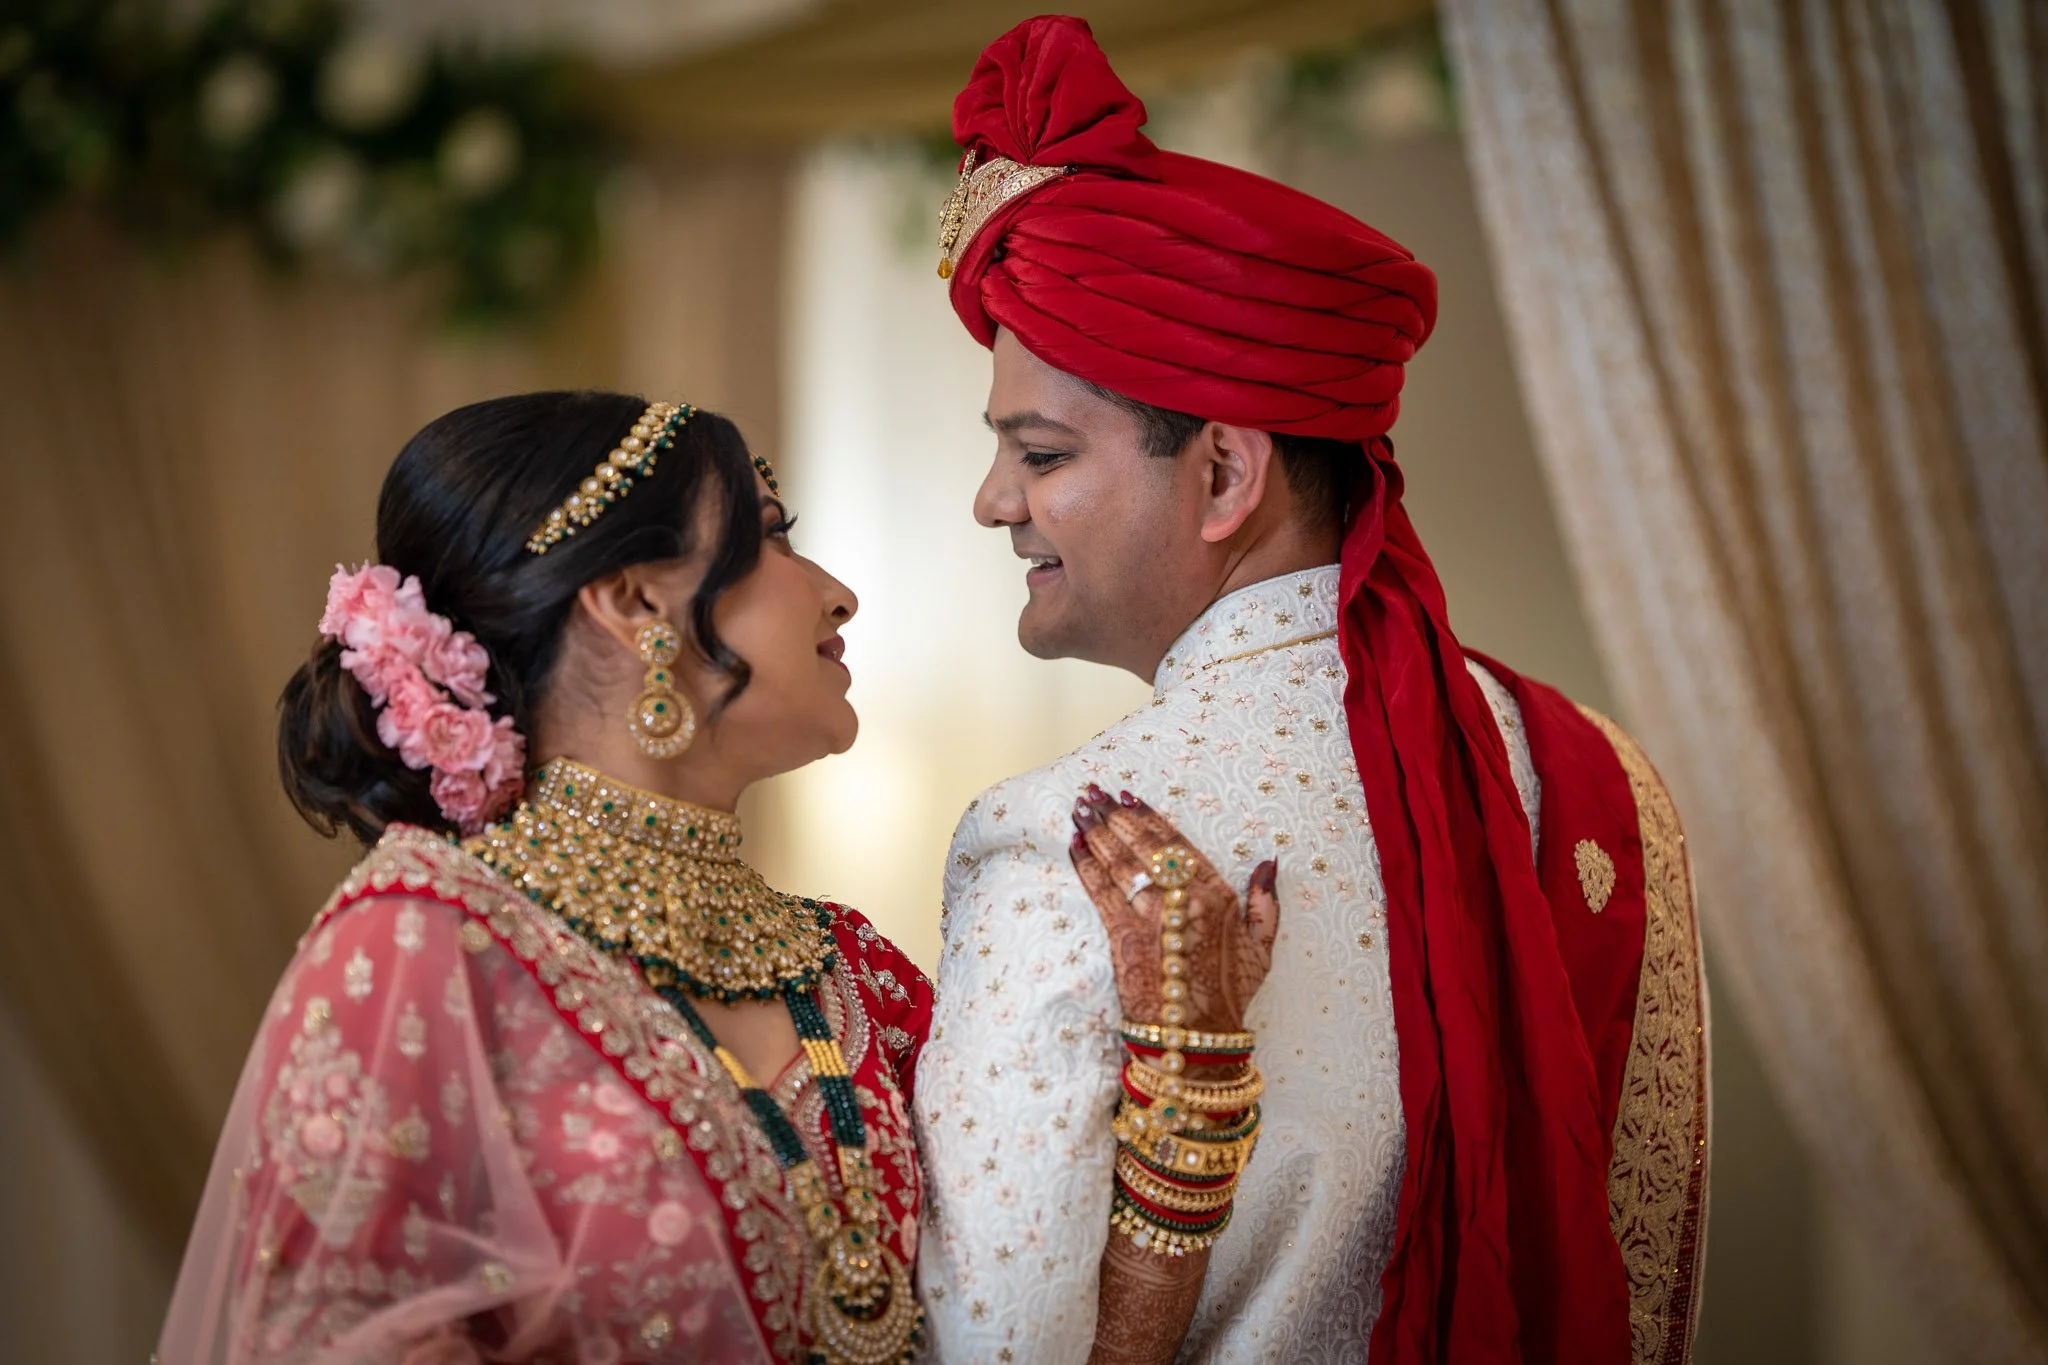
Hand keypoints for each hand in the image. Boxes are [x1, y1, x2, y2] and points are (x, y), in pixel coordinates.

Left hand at [1069, 785, 1279, 1034]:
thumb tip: (1269, 863)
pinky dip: (1085, 865)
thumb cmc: (1229, 994)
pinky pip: (1100, 892)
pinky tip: (1074, 845)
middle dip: (1114, 816)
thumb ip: (1265, 903)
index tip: (1129, 797)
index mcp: (1216, 896)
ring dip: (1095, 832)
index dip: (1149, 817)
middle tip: (1092, 793)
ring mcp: (1150, 917)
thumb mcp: (1261, 948)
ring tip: (1079, 808)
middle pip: (1142, 846)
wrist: (1194, 1038)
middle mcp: (1182, 900)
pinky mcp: (1123, 937)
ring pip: (1118, 863)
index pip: (1177, 845)